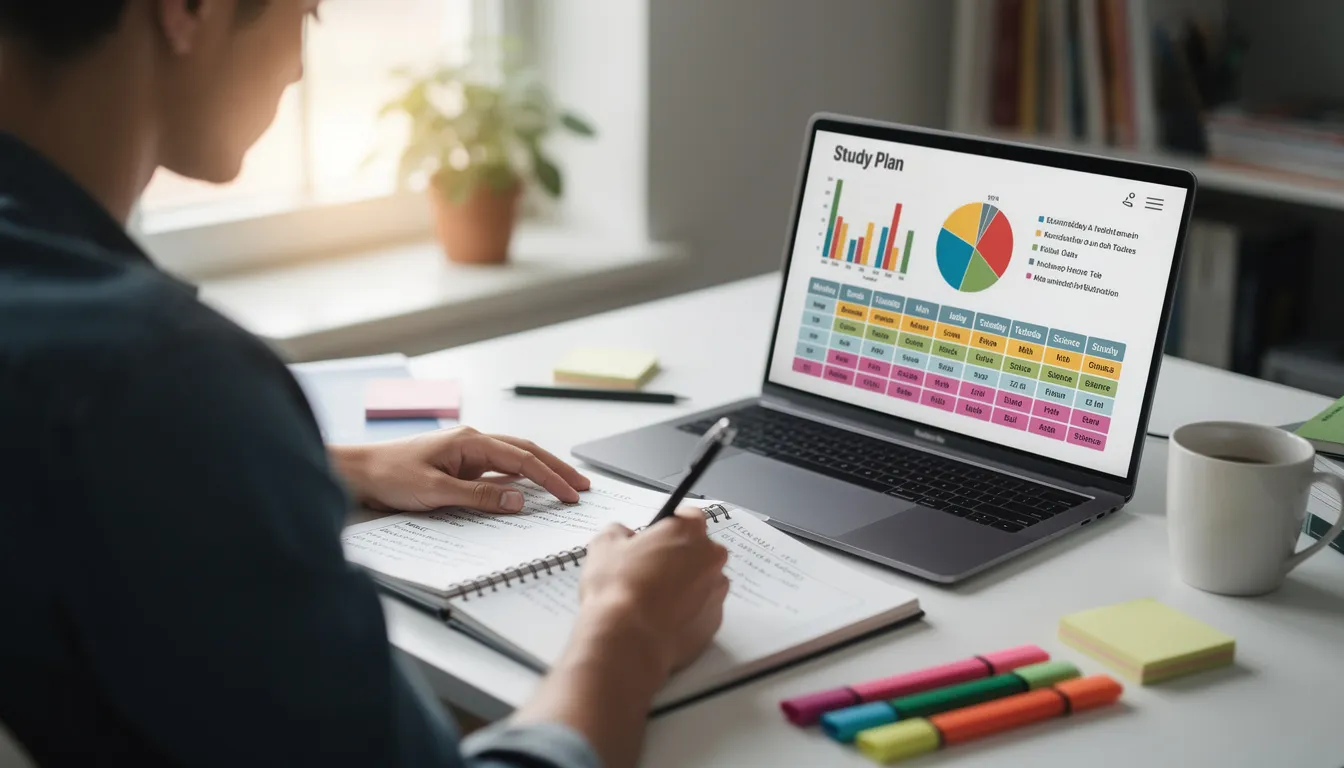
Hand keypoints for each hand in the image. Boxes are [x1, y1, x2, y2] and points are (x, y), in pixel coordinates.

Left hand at [330, 427, 590, 512]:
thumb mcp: (435, 492)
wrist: (356, 473)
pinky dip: (518, 480)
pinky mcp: (458, 467)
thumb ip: (480, 497)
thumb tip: (520, 501)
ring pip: (514, 460)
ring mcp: (466, 454)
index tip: (572, 494)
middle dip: (557, 469)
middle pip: (526, 453)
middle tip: (583, 486)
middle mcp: (472, 443)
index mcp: (470, 442)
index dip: (551, 478)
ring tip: (565, 485)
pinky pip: (496, 472)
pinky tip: (527, 491)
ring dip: (541, 472)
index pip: (522, 460)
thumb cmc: (388, 476)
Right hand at [576, 506, 730, 678]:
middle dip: (679, 557)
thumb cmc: (618, 590)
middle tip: (649, 571)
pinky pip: (702, 610)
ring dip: (685, 586)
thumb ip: (619, 531)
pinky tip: (661, 619)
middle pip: (699, 550)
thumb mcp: (604, 544)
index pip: (688, 517)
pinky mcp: (715, 623)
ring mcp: (717, 592)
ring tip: (653, 600)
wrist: (627, 641)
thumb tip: (623, 536)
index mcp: (689, 531)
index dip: (668, 527)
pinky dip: (687, 612)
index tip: (655, 539)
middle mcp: (711, 558)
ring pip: (703, 581)